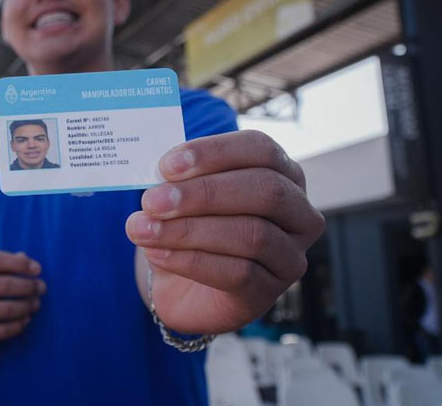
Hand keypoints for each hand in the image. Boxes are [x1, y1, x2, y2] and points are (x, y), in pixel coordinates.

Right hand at [0, 251, 44, 345]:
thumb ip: (0, 263)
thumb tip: (26, 259)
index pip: (0, 260)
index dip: (22, 264)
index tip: (38, 269)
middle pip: (7, 285)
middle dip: (30, 287)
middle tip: (42, 288)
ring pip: (8, 309)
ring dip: (28, 306)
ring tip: (36, 304)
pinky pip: (4, 329)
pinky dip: (20, 325)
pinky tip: (26, 319)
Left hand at [125, 130, 324, 334]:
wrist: (183, 288)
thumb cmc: (190, 228)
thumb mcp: (183, 196)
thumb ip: (179, 179)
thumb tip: (159, 175)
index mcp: (282, 174)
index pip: (261, 149)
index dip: (215, 152)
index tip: (167, 165)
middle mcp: (298, 213)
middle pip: (264, 190)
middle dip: (203, 193)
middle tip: (152, 200)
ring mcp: (289, 256)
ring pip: (251, 234)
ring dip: (188, 229)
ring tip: (143, 228)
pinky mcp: (268, 292)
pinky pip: (238, 273)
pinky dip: (190, 261)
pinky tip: (156, 253)